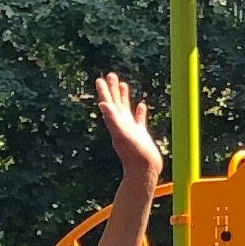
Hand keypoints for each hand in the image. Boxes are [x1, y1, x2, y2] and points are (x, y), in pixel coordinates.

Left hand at [95, 71, 164, 185]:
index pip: (108, 103)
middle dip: (112, 89)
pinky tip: (141, 106)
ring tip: (123, 84)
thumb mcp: (122, 134)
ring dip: (124, 97)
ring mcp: (131, 129)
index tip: (99, 79)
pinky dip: (139, 112)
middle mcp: (122, 125)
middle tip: (110, 75)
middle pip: (115, 103)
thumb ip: (112, 119)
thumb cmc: (134, 154)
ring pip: (126, 109)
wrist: (144, 170)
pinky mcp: (141, 135)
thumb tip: (102, 104)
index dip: (104, 91)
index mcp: (116, 123)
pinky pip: (139, 120)